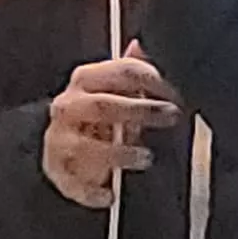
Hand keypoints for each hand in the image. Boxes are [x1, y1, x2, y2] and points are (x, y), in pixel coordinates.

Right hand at [43, 53, 181, 208]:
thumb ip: (134, 70)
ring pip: (88, 148)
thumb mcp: (117, 89)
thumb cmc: (98, 114)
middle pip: (105, 106)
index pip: (123, 71)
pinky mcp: (58, 170)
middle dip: (141, 111)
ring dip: (120, 153)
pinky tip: (110, 195)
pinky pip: (75, 183)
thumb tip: (144, 43)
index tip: (179, 93)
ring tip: (147, 158)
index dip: (155, 80)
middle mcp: (69, 106)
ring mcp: (61, 139)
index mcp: (86, 79)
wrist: (60, 144)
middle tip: (172, 116)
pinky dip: (93, 191)